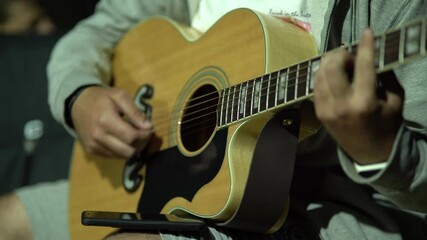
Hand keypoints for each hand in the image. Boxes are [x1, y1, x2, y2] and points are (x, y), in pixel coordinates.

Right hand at [71, 86, 151, 157]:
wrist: (77, 104)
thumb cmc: (101, 98)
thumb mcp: (119, 96)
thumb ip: (134, 111)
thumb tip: (148, 126)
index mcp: (105, 120)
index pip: (131, 136)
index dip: (144, 135)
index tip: (148, 129)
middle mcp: (98, 136)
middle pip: (128, 151)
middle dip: (141, 144)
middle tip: (144, 134)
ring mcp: (94, 146)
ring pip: (122, 156)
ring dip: (132, 149)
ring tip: (134, 136)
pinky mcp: (92, 151)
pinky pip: (113, 156)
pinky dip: (122, 150)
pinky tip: (123, 139)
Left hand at [313, 29, 403, 164]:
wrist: (370, 154)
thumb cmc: (387, 125)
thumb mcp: (396, 100)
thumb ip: (385, 76)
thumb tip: (372, 55)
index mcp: (364, 103)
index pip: (363, 66)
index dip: (365, 46)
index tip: (367, 33)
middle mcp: (341, 105)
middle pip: (332, 66)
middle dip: (341, 54)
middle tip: (351, 56)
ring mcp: (326, 109)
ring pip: (320, 74)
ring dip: (330, 62)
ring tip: (343, 63)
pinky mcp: (319, 112)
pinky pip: (316, 85)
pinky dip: (324, 74)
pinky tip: (334, 74)